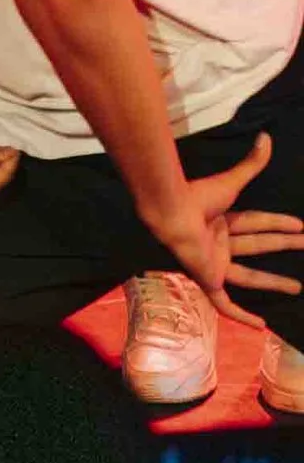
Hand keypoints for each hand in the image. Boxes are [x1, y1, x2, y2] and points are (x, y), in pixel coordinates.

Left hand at [145, 134, 303, 327]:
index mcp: (221, 220)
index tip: (301, 226)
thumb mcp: (231, 182)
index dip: (279, 223)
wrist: (171, 212)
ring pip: (249, 277)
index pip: (257, 222)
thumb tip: (266, 138)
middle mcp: (218, 243)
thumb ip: (250, 163)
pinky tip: (259, 325)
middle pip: (258, 245)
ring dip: (273, 282)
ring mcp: (213, 263)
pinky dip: (240, 315)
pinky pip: (224, 304)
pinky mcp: (208, 279)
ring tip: (297, 288)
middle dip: (283, 245)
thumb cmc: (196, 197)